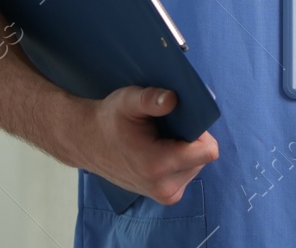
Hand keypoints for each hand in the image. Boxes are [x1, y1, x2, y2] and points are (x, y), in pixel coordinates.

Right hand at [80, 85, 219, 204]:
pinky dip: (178, 159)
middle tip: (165, 127)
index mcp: (158, 166)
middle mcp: (164, 187)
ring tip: (159, 138)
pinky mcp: (166, 195)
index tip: (181, 120)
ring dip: (184, 149)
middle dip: (190, 139)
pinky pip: (188, 172)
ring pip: (196, 164)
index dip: (200, 131)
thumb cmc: (109, 120)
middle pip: (203, 156)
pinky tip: (159, 149)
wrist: (87, 142)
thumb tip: (173, 99)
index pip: (208, 151)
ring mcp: (165, 194)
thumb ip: (151, 98)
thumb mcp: (127, 100)